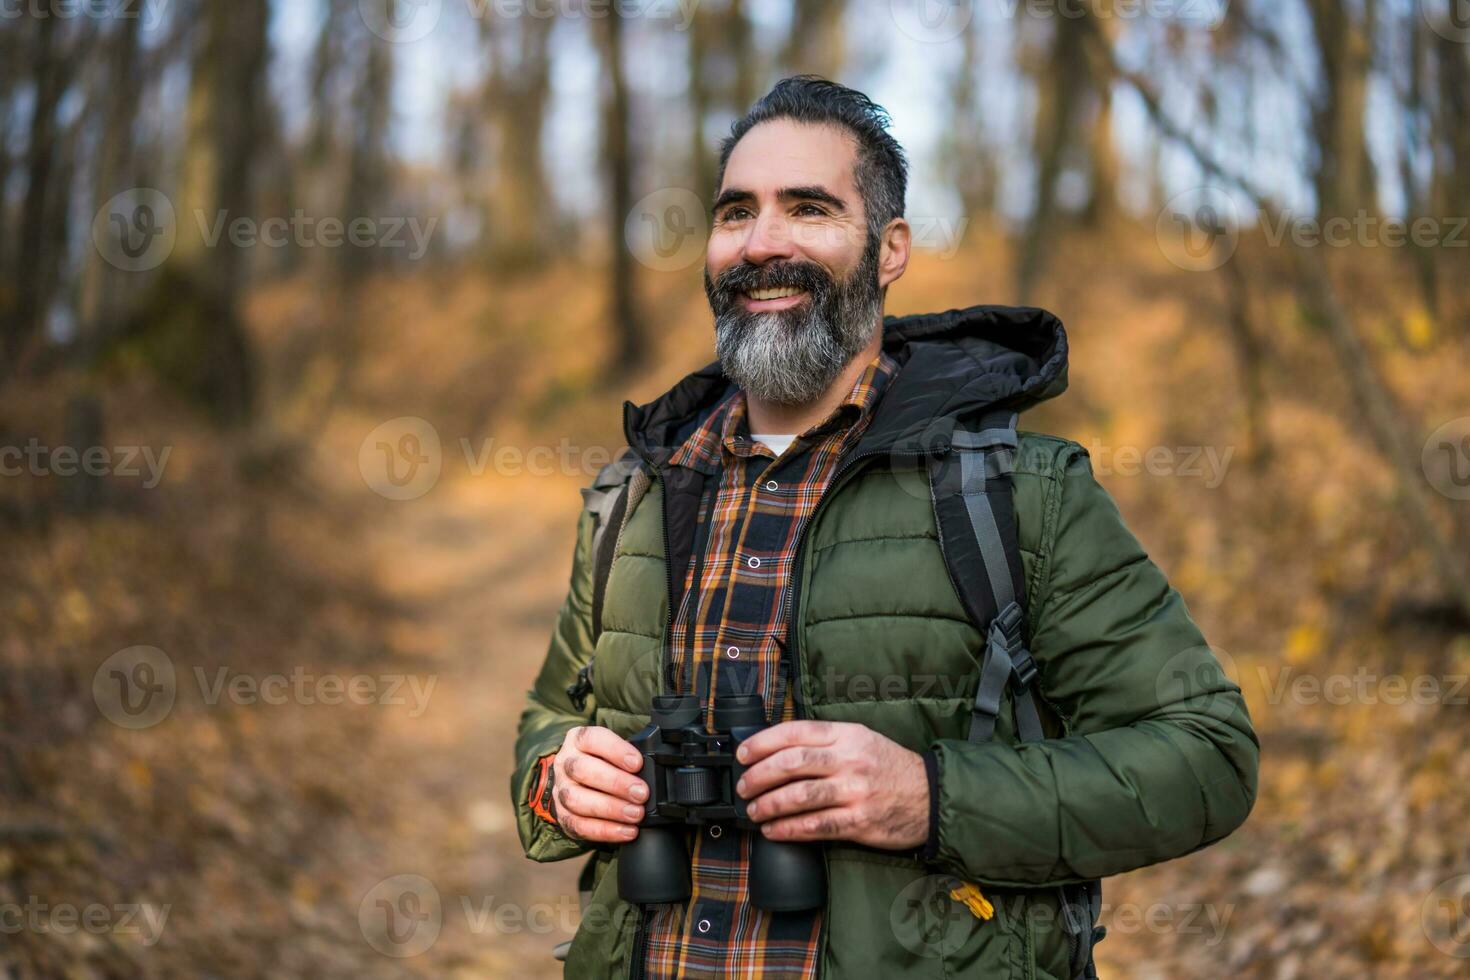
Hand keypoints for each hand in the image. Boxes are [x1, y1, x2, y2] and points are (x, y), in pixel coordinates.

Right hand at [552, 726, 647, 843]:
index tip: (637, 763)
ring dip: (610, 809)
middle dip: (616, 783)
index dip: (615, 750)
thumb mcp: (614, 750)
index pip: (592, 739)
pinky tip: (626, 831)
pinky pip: (579, 826)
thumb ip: (629, 756)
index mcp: (577, 740)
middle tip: (641, 793)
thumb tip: (653, 769)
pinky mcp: (562, 816)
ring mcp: (560, 790)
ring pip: (577, 800)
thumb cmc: (604, 762)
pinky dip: (605, 831)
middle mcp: (565, 763)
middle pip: (583, 770)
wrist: (580, 781)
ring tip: (636, 814)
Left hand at [734, 720, 928, 849]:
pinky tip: (774, 830)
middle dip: (759, 776)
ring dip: (769, 805)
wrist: (930, 795)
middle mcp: (849, 759)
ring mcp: (855, 791)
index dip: (762, 742)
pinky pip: (816, 825)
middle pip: (792, 763)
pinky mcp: (860, 821)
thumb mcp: (861, 739)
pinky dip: (789, 829)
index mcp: (846, 734)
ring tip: (754, 810)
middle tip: (744, 786)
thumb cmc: (889, 767)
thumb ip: (825, 742)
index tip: (743, 754)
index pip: (796, 732)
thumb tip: (777, 751)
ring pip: (800, 796)